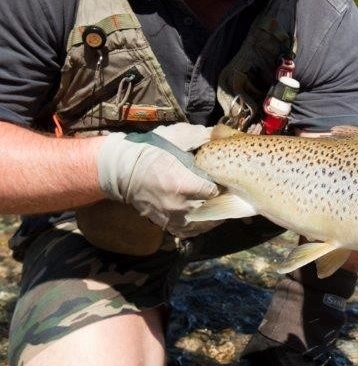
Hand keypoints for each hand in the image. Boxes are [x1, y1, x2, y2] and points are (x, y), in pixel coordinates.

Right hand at [97, 123, 219, 236]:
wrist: (122, 169)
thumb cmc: (151, 150)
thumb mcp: (177, 136)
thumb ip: (202, 136)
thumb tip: (221, 134)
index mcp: (185, 184)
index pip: (217, 191)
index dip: (224, 185)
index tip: (226, 178)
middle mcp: (180, 206)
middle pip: (213, 210)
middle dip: (222, 201)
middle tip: (226, 192)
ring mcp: (172, 218)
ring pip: (203, 225)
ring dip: (213, 216)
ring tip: (218, 204)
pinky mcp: (166, 224)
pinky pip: (190, 232)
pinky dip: (199, 225)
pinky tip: (204, 216)